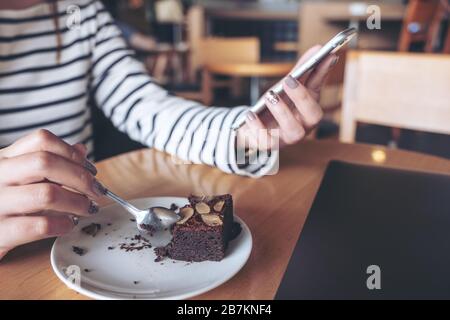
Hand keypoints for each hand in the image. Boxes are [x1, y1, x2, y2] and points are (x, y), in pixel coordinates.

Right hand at [0, 130, 103, 260]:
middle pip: (45, 162)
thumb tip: (81, 149)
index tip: (90, 170)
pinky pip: (39, 226)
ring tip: (88, 209)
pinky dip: (63, 224)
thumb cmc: (2, 205)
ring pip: (47, 194)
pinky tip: (69, 225)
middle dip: (80, 177)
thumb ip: (49, 164)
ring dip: (77, 202)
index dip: (73, 154)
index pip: (42, 140)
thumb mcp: (19, 179)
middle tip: (97, 191)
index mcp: (3, 159)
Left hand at [236, 45, 338, 149]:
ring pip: (293, 131)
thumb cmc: (276, 106)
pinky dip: (257, 126)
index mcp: (309, 110)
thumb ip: (302, 70)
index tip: (325, 55)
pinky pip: (266, 141)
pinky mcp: (268, 145)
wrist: (253, 128)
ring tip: (270, 96)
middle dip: (302, 97)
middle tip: (288, 80)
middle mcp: (303, 126)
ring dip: (282, 111)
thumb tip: (319, 48)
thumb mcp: (287, 87)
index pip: (319, 90)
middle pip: (313, 116)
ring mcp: (287, 138)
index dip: (323, 74)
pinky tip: (250, 114)